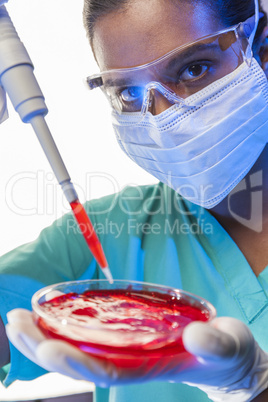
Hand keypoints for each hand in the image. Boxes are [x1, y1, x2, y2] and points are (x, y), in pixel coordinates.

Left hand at [6, 310, 267, 400]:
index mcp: (149, 367)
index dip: (74, 360)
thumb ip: (214, 343)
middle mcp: (130, 361)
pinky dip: (64, 327)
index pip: (104, 369)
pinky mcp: (126, 338)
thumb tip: (197, 336)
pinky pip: (89, 337)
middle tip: (15, 323)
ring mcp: (125, 350)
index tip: (46, 345)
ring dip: (44, 336)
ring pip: (77, 350)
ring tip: (18, 319)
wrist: (225, 356)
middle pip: (80, 361)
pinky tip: (47, 316)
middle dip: (44, 345)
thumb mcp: (227, 346)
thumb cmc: (226, 353)